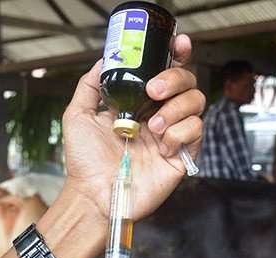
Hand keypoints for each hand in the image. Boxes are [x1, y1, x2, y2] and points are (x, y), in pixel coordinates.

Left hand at [63, 34, 205, 221]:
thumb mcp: (78, 114)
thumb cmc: (85, 161)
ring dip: (175, 110)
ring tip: (152, 128)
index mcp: (140, 103)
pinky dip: (179, 134)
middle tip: (153, 91)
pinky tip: (162, 148)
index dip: (177, 55)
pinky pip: (196, 132)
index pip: (165, 72)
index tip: (179, 45)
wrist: (95, 194)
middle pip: (188, 82)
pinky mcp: (183, 155)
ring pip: (196, 104)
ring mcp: (173, 135)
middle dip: (175, 79)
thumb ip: (91, 84)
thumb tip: (105, 58)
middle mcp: (160, 115)